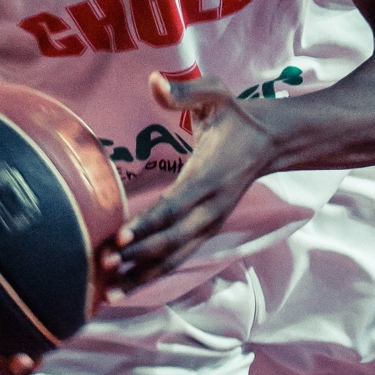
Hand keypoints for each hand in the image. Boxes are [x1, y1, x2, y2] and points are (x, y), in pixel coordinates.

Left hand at [97, 72, 273, 293]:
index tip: (120, 239)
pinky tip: (126, 286)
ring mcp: (211, 223)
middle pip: (174, 240)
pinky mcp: (207, 230)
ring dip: (143, 276)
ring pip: (176, 257)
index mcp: (210, 176)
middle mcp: (212, 207)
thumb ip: (185, 91)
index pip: (176, 205)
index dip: (149, 224)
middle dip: (138, 257)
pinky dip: (153, 274)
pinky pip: (179, 257)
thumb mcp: (215, 94)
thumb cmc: (236, 115)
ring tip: (108, 293)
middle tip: (102, 266)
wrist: (271, 142)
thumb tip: (154, 82)